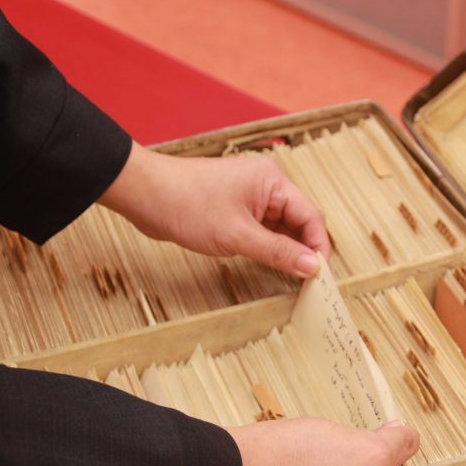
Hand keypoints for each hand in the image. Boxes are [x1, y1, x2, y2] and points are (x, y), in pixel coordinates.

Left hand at [99, 142, 330, 277]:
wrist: (144, 194)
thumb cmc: (187, 204)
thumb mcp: (237, 235)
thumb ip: (278, 252)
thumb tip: (312, 267)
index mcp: (273, 182)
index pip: (310, 216)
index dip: (318, 247)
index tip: (320, 276)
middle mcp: (266, 186)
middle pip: (299, 222)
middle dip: (305, 251)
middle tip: (310, 283)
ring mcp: (250, 198)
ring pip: (281, 228)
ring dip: (287, 251)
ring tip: (293, 280)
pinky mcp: (235, 210)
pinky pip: (262, 230)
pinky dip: (269, 248)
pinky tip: (272, 266)